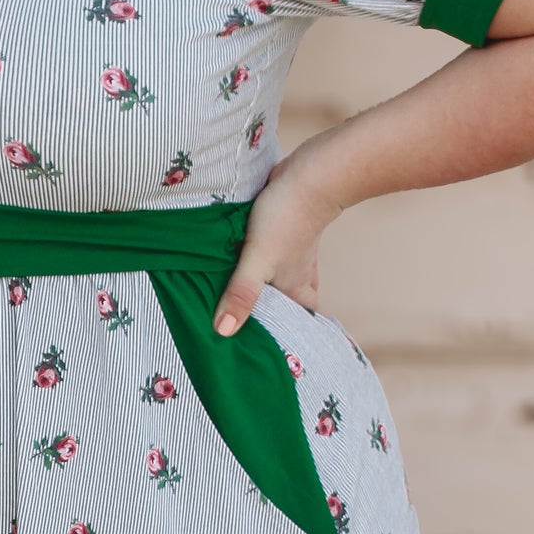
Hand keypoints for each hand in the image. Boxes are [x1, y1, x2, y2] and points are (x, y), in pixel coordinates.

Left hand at [213, 142, 345, 335]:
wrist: (310, 173)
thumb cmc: (287, 218)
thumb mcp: (258, 260)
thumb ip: (241, 294)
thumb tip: (223, 332)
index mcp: (295, 289)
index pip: (298, 324)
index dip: (290, 341)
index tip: (275, 359)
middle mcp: (295, 276)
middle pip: (286, 305)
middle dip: (269, 319)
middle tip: (244, 336)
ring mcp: (289, 255)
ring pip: (277, 281)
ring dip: (260, 292)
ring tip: (234, 306)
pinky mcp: (279, 235)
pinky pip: (267, 259)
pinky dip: (255, 267)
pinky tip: (234, 266)